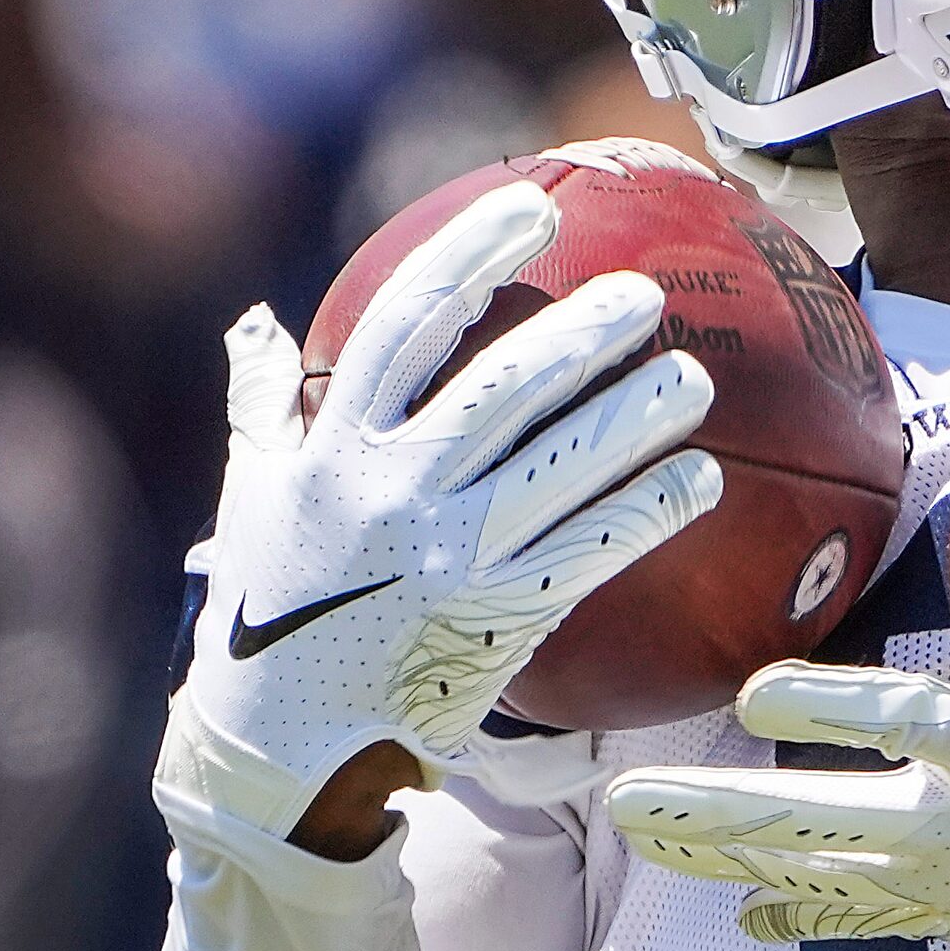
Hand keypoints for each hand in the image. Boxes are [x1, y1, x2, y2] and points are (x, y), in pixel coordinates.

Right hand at [161, 180, 721, 839]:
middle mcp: (398, 490)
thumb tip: (251, 323)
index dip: (471, 255)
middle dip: (586, 334)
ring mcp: (453, 554)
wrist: (277, 743)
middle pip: (509, 388)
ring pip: (564, 467)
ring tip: (694, 381)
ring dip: (639, 419)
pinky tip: (700, 482)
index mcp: (337, 446)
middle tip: (647, 295)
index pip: (409, 321)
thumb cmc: (267, 605)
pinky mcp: (499, 616)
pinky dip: (650, 512)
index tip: (528, 207)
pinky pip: (591, 552)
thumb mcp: (249, 495)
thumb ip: (263, 404)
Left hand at [607, 466, 949, 950]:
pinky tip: (750, 916)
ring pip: (824, 872)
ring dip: (731, 854)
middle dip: (721, 810)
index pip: (904, 726)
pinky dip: (806, 910)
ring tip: (646, 836)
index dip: (828, 707)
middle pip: (820, 823)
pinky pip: (871, 916)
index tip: (752, 689)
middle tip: (627, 800)